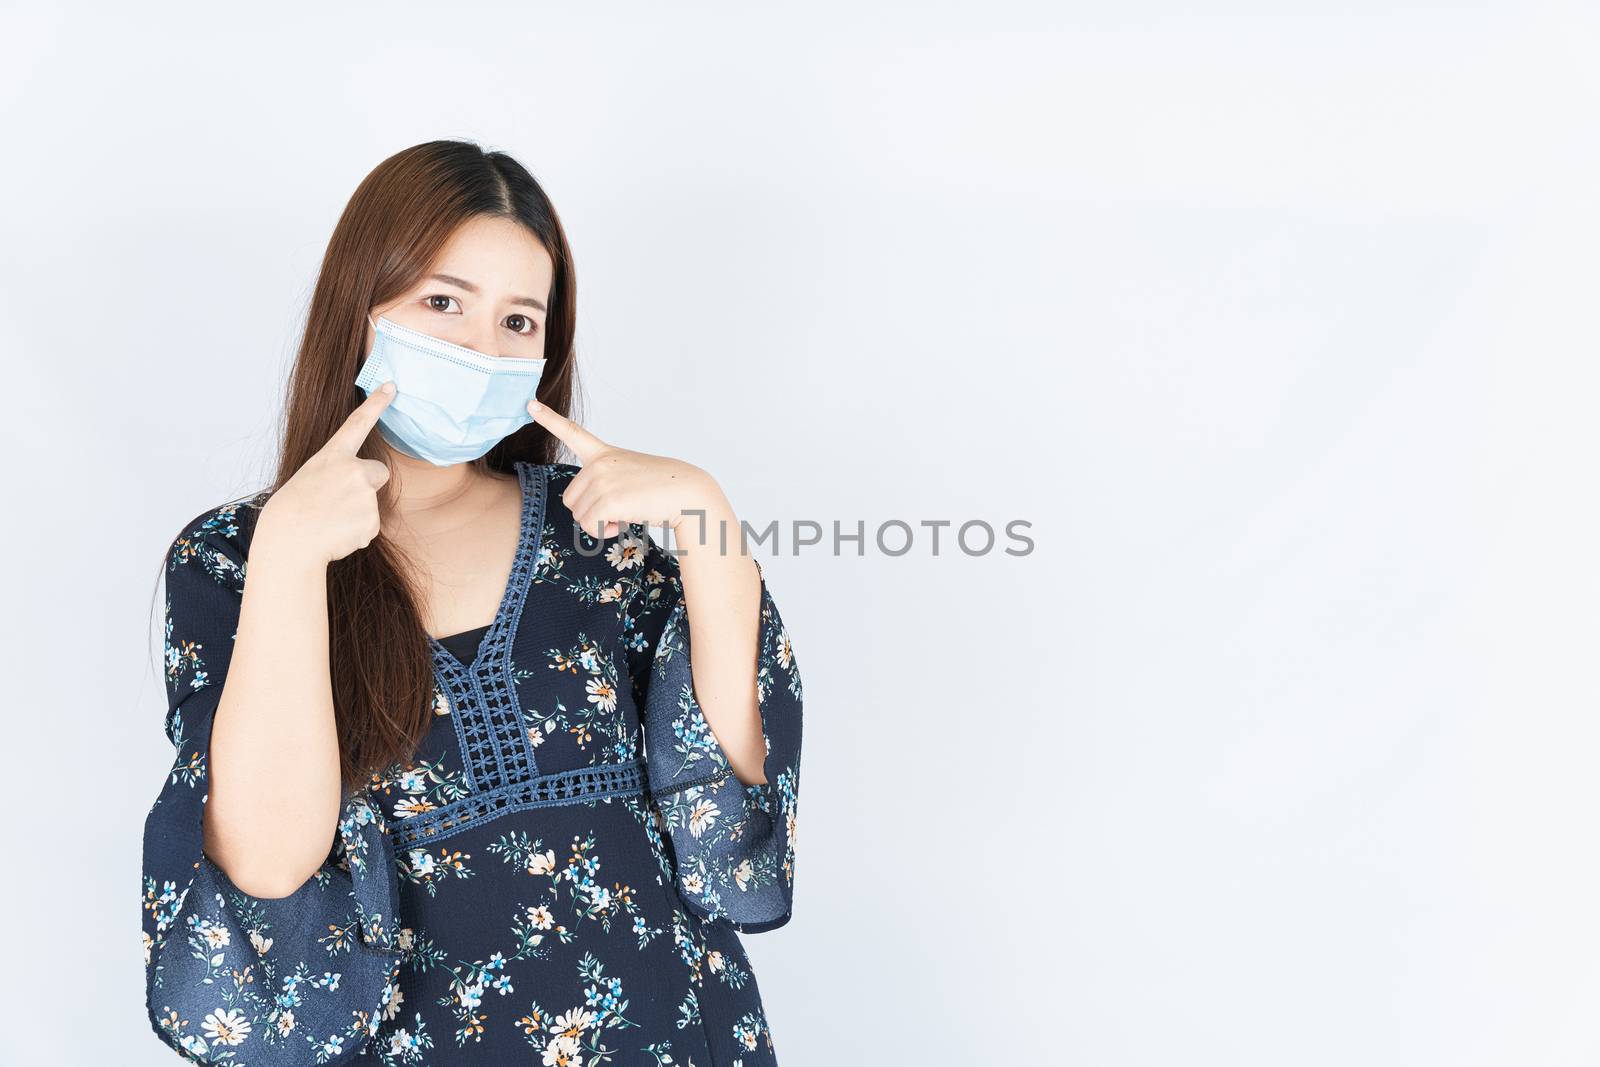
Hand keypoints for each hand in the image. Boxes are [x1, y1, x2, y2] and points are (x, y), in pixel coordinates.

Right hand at [258, 383, 396, 564]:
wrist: (290, 542)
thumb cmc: (293, 510)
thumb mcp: (310, 478)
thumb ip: (337, 474)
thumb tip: (359, 489)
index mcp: (333, 456)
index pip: (358, 423)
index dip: (376, 403)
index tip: (392, 386)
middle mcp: (355, 471)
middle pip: (379, 472)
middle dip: (367, 484)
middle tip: (339, 500)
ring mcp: (366, 497)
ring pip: (371, 503)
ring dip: (355, 512)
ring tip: (329, 520)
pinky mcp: (372, 522)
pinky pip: (368, 526)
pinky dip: (355, 532)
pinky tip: (336, 534)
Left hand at [528, 398, 725, 540]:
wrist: (688, 493)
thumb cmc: (663, 490)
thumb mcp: (630, 477)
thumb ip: (605, 485)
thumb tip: (590, 516)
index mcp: (605, 454)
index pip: (573, 433)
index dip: (550, 419)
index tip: (531, 404)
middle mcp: (599, 463)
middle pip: (571, 499)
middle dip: (590, 511)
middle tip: (619, 509)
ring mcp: (602, 479)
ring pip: (579, 515)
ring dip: (600, 523)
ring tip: (626, 513)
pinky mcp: (607, 499)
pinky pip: (590, 526)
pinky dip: (604, 532)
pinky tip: (624, 522)